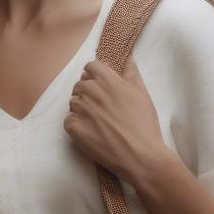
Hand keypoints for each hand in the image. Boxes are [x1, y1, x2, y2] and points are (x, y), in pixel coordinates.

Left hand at [63, 58, 166, 184]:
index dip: (95, 75)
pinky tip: (92, 132)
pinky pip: (68, 120)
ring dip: (82, 109)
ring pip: (73, 102)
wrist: (140, 156)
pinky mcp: (73, 127)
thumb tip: (126, 57)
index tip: (102, 85)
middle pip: (81, 84)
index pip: (91, 66)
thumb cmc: (144, 125)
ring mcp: (80, 109)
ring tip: (98, 122)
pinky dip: (77, 125)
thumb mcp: (142, 94)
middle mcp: (91, 91)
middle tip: (102, 108)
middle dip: (89, 92)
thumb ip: (131, 72)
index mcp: (107, 80)